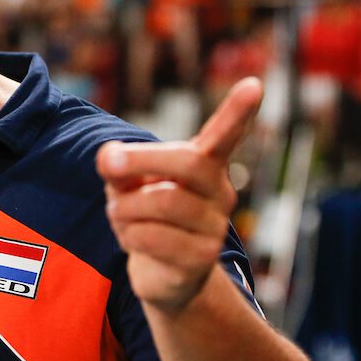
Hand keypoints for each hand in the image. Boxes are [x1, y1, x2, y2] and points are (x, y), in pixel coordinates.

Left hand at [97, 77, 262, 312]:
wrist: (163, 275)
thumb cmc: (146, 215)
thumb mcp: (128, 183)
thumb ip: (118, 164)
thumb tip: (108, 156)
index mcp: (205, 166)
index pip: (224, 136)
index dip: (237, 112)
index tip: (253, 84)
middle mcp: (219, 193)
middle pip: (190, 162)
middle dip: (142, 158)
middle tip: (107, 162)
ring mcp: (214, 227)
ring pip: (163, 201)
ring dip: (125, 206)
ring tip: (119, 213)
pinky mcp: (201, 259)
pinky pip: (153, 237)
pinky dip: (127, 235)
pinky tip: (129, 238)